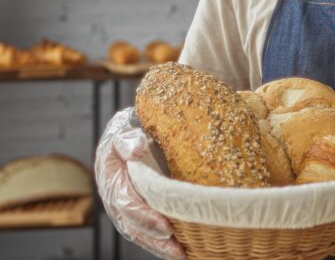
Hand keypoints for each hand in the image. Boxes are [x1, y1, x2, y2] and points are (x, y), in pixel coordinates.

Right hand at [95, 108, 185, 259]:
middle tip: (177, 247)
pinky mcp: (137, 211)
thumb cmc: (130, 130)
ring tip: (181, 255)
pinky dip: (160, 242)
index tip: (165, 225)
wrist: (130, 133)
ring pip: (138, 232)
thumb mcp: (125, 128)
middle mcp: (115, 197)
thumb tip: (136, 150)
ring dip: (158, 245)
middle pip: (132, 224)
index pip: (126, 203)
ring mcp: (124, 207)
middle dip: (154, 237)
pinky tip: (179, 250)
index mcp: (111, 178)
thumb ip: (128, 138)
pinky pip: (146, 230)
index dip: (144, 216)